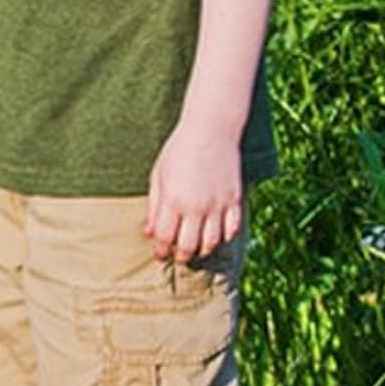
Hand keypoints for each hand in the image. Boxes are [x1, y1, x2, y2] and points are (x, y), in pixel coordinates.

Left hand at [144, 119, 242, 262]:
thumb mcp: (159, 176)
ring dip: (202, 250)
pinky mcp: (235, 199)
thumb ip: (155, 207)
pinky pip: (232, 229)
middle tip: (177, 256)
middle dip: (180, 255)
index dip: (161, 250)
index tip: (159, 254)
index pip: (166, 238)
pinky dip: (223, 237)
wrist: (211, 130)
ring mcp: (219, 204)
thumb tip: (149, 233)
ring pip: (212, 242)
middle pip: (188, 246)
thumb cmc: (179, 151)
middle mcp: (197, 206)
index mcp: (174, 201)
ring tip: (195, 249)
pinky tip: (215, 235)